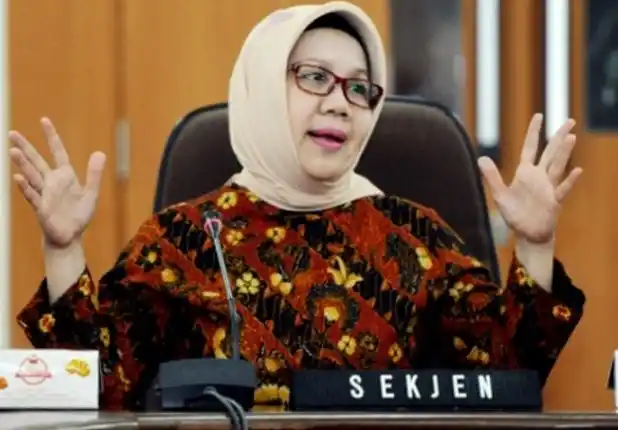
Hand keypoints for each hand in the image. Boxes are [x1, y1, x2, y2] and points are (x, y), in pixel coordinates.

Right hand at [9, 118, 105, 248]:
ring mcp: (44, 194)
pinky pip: (33, 196)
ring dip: (22, 164)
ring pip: (31, 176)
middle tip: (12, 133)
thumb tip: (100, 152)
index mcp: (65, 176)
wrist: (69, 236)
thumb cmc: (78, 215)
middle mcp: (52, 182)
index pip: (58, 152)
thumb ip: (94, 174)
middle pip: (37, 161)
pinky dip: (26, 188)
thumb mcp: (91, 193)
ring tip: (12, 150)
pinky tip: (18, 178)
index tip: (44, 120)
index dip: (52, 137)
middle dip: (25, 147)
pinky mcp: (42, 208)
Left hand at [478, 113, 581, 244]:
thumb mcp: (500, 195)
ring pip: (558, 166)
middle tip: (570, 120)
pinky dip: (569, 180)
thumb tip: (480, 158)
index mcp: (525, 173)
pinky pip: (562, 189)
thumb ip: (491, 176)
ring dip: (564, 153)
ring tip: (572, 137)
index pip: (530, 147)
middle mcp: (539, 177)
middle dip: (559, 137)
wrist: (527, 233)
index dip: (533, 132)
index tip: (539, 115)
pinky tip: (577, 170)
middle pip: (550, 152)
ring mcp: (549, 188)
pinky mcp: (554, 201)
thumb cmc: (514, 214)